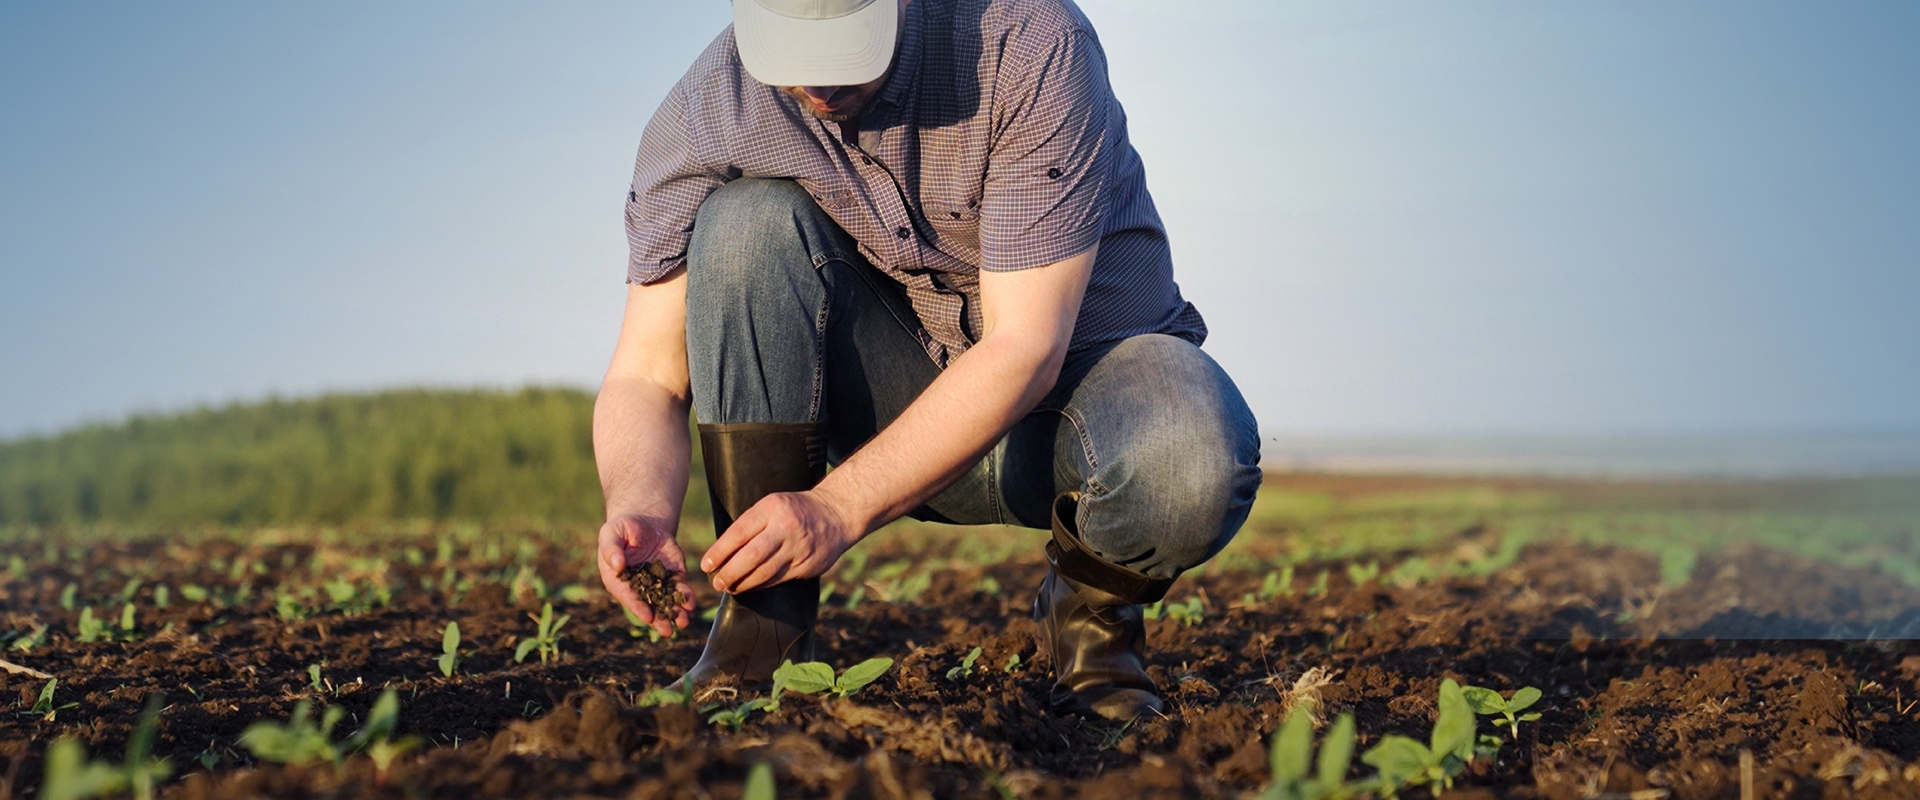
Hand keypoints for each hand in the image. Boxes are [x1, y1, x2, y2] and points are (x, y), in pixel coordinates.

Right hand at [597, 514, 695, 636]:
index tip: (647, 617)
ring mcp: (657, 582)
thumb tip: (617, 565)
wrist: (644, 522)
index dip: (638, 607)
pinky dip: (685, 596)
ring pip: (666, 601)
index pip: (628, 597)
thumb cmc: (621, 529)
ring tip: (683, 622)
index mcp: (619, 581)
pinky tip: (691, 603)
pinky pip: (679, 587)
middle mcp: (638, 587)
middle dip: (659, 619)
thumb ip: (611, 549)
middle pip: (649, 606)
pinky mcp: (673, 574)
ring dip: (675, 613)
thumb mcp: (611, 533)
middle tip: (668, 631)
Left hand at [701, 490, 861, 593]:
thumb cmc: (795, 510)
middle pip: (750, 556)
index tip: (706, 565)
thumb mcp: (772, 505)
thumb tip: (721, 552)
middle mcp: (786, 527)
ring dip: (743, 583)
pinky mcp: (808, 565)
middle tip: (716, 582)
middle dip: (729, 573)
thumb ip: (751, 524)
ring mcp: (799, 548)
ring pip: (764, 572)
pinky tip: (751, 586)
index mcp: (772, 508)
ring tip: (730, 587)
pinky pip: (778, 579)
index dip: (719, 552)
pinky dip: (761, 585)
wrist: (836, 514)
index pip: (739, 533)